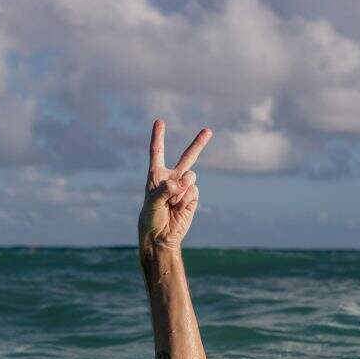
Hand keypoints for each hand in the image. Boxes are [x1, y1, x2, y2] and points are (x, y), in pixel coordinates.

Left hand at [138, 119, 211, 249]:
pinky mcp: (192, 197)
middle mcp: (171, 179)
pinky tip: (178, 208)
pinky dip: (186, 199)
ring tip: (172, 202)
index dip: (158, 137)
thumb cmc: (151, 218)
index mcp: (156, 176)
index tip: (159, 122)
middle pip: (188, 157)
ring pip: (190, 176)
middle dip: (199, 143)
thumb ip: (166, 189)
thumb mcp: (152, 202)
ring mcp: (183, 188)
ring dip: (182, 188)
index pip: (157, 152)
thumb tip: (184, 181)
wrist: (161, 236)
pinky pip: (193, 190)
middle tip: (208, 131)